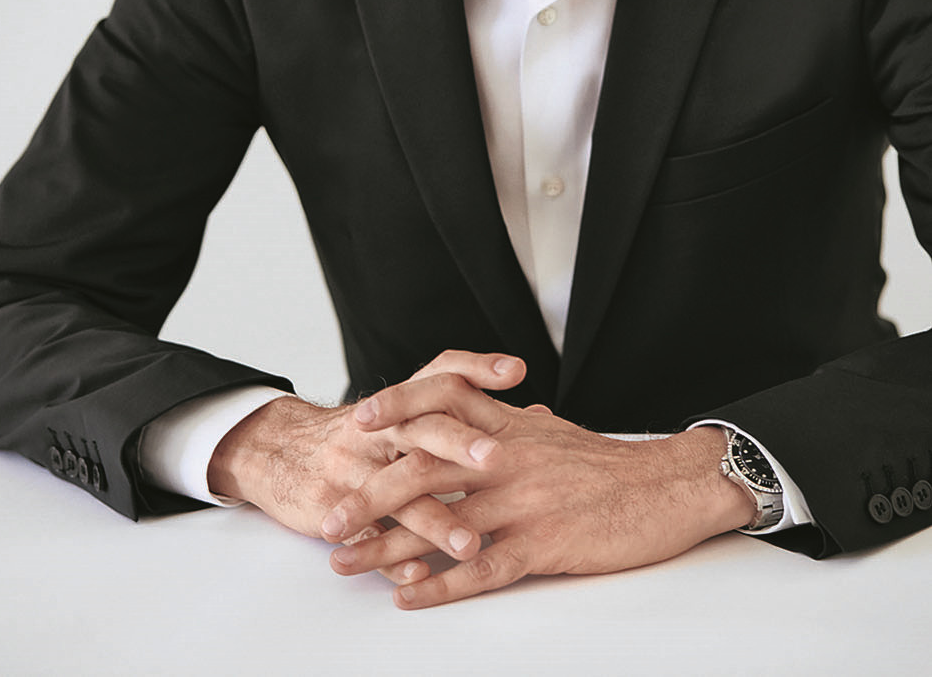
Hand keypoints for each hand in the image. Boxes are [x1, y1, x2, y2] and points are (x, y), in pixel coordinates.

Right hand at [207, 350, 527, 584]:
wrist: (281, 451)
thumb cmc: (361, 436)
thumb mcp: (405, 414)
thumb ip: (467, 413)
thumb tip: (536, 416)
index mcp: (400, 405)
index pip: (442, 374)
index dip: (477, 368)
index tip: (515, 371)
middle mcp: (377, 431)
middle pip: (421, 429)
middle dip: (459, 444)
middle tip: (497, 459)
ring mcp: (353, 469)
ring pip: (397, 493)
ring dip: (435, 520)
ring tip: (470, 544)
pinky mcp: (331, 508)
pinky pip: (365, 535)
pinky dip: (392, 557)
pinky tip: (419, 574)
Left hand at [321, 371, 754, 607]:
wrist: (669, 488)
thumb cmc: (612, 465)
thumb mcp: (557, 434)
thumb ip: (520, 427)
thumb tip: (510, 416)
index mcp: (510, 427)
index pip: (442, 401)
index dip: (397, 407)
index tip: (358, 424)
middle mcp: (508, 459)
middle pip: (425, 468)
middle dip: (371, 494)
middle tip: (329, 517)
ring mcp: (524, 501)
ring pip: (442, 524)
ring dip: (388, 548)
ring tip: (348, 565)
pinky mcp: (544, 543)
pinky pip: (482, 569)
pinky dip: (440, 585)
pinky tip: (408, 597)